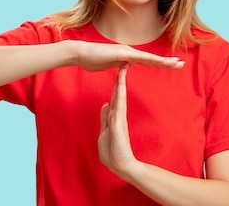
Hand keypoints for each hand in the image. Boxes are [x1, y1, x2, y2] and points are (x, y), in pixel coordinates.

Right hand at [72, 40, 183, 71]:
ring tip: (178, 63)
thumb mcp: (109, 65)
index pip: (147, 61)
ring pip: (150, 58)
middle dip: (167, 62)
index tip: (172, 64)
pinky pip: (141, 58)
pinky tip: (162, 62)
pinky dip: (153, 60)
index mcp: (127, 56)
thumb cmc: (92, 60)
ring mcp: (127, 52)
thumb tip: (124, 66)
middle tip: (182, 64)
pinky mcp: (123, 54)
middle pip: (152, 58)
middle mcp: (129, 52)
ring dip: (164, 61)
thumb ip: (118, 65)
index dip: (159, 63)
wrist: (81, 53)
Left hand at [98, 64, 140, 180]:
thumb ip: (105, 118)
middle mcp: (118, 115)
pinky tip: (120, 85)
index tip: (117, 72)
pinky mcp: (119, 124)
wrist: (122, 166)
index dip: (115, 85)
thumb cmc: (113, 152)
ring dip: (120, 83)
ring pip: (119, 97)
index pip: (114, 97)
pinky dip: (119, 95)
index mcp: (114, 117)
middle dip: (119, 79)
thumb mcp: (104, 132)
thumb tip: (105, 105)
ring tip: (124, 68)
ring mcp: (119, 119)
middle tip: (123, 63)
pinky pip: (119, 106)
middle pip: (117, 94)